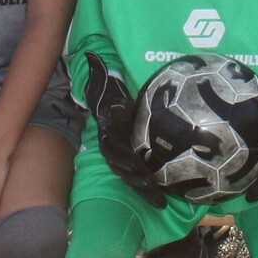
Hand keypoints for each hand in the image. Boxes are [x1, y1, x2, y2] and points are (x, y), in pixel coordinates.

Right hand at [82, 52, 165, 207]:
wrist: (112, 107)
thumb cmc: (112, 97)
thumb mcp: (106, 85)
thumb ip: (100, 75)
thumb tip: (93, 56)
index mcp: (108, 132)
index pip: (112, 145)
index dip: (123, 157)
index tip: (137, 165)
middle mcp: (113, 147)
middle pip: (122, 165)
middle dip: (135, 177)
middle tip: (152, 186)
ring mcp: (123, 158)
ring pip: (130, 176)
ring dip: (143, 188)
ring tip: (159, 198)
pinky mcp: (134, 165)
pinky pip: (140, 180)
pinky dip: (150, 192)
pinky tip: (164, 200)